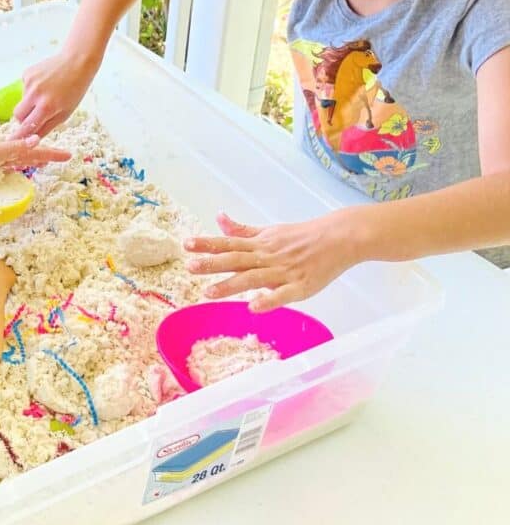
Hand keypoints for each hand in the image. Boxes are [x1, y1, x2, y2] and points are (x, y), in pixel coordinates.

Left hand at [0, 131, 70, 178]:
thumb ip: (14, 148)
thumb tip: (37, 138)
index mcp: (6, 149)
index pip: (34, 151)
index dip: (50, 154)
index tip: (68, 155)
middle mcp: (0, 153)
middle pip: (27, 154)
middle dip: (43, 156)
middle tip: (59, 158)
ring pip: (14, 162)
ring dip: (28, 162)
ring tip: (41, 164)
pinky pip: (1, 170)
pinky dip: (10, 170)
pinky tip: (8, 174)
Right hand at [13, 51, 97, 137]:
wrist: (77, 62)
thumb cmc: (74, 90)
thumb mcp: (65, 113)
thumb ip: (46, 127)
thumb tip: (32, 139)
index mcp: (47, 107)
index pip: (26, 127)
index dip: (18, 136)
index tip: (11, 142)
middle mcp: (35, 94)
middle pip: (17, 115)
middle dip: (24, 118)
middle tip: (38, 114)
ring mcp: (29, 82)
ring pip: (22, 101)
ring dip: (31, 102)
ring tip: (48, 94)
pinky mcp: (27, 73)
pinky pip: (24, 88)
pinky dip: (32, 90)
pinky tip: (45, 84)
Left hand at [183, 209, 367, 310]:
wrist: (339, 238)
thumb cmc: (302, 237)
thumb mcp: (269, 231)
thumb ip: (243, 230)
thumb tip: (219, 217)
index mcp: (260, 243)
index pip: (229, 242)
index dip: (207, 244)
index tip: (186, 245)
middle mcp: (268, 256)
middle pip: (236, 259)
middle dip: (212, 263)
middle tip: (189, 267)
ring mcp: (284, 272)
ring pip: (253, 278)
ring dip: (230, 285)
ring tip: (208, 292)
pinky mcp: (301, 287)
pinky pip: (283, 295)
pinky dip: (268, 300)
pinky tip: (252, 307)